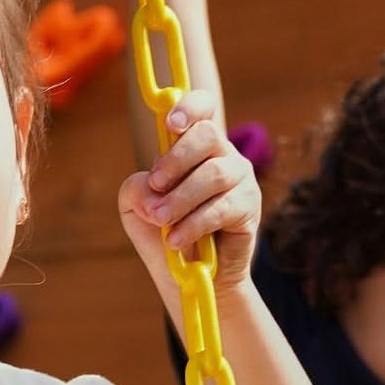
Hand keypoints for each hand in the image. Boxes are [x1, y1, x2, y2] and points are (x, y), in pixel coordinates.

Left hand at [120, 87, 261, 293]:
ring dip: (180, 198)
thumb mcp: (137, 209)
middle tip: (156, 186)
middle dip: (176, 158)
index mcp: (195, 145)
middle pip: (207, 134)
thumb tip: (151, 185)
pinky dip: (194, 224)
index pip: (203, 107)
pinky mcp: (249, 207)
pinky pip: (222, 208)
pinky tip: (176, 240)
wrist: (190, 277)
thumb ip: (136, 189)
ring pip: (213, 174)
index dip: (189, 107)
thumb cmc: (164, 234)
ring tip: (161, 221)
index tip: (169, 125)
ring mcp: (240, 179)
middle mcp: (223, 155)